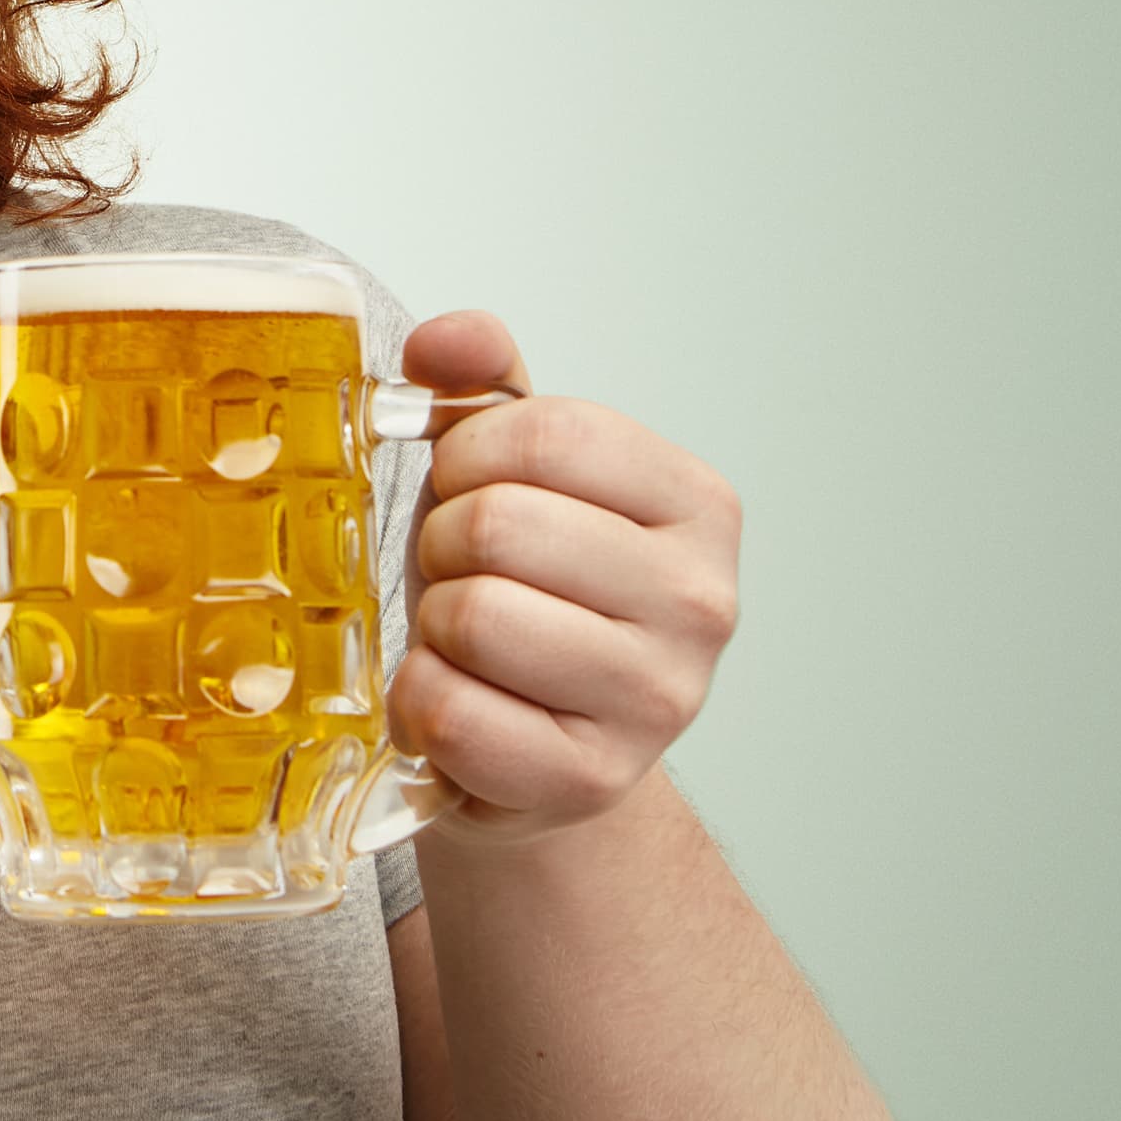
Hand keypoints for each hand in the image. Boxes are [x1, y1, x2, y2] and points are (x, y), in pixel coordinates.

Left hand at [387, 312, 741, 843]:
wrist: (536, 749)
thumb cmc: (524, 595)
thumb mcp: (511, 476)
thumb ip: (479, 388)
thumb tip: (441, 340)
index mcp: (698, 505)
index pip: (544, 435)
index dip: (466, 457)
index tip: (470, 489)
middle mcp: (702, 602)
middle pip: (498, 526)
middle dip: (444, 544)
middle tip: (463, 576)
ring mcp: (657, 700)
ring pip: (474, 618)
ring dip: (433, 625)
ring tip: (463, 641)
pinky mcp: (590, 780)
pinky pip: (450, 712)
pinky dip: (418, 704)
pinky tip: (454, 702)